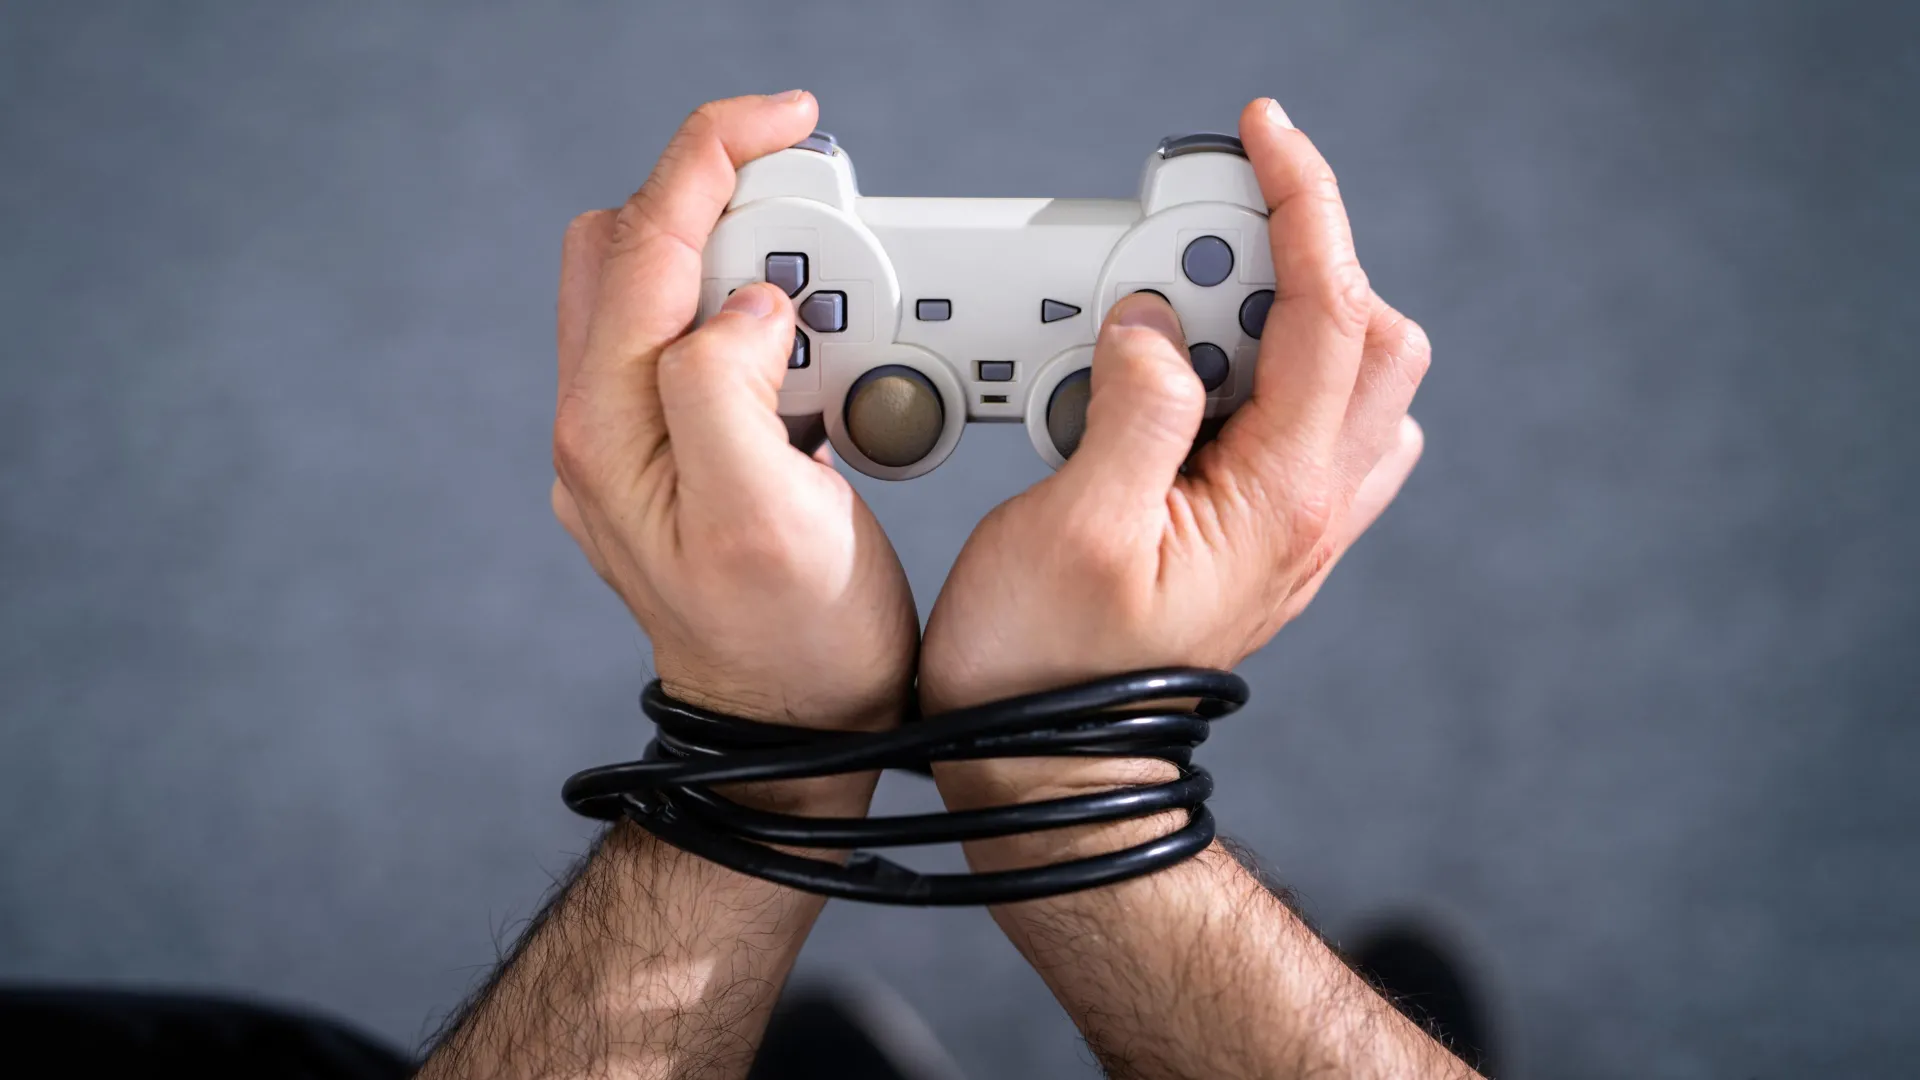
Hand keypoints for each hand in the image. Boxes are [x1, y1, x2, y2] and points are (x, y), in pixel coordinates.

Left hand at [550, 92, 917, 775]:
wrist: (792, 735)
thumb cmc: (792, 643)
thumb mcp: (766, 520)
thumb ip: (731, 389)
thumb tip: (746, 306)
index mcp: (611, 423)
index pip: (643, 236)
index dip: (712, 155)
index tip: (787, 121)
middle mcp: (603, 422)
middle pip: (637, 245)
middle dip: (730, 213)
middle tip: (826, 251)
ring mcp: (636, 441)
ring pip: (668, 291)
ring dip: (753, 275)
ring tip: (835, 331)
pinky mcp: (677, 456)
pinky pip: (704, 350)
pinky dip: (764, 334)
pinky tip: (820, 378)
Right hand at [920, 97, 1429, 811]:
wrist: (1048, 782)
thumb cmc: (1046, 675)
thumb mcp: (1075, 529)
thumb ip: (1135, 407)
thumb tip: (1158, 327)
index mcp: (1281, 496)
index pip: (1331, 312)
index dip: (1303, 207)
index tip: (1264, 140)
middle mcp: (1309, 510)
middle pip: (1368, 337)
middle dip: (1293, 263)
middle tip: (1181, 257)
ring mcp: (1289, 528)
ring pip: (1342, 383)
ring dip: (1275, 323)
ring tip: (1169, 325)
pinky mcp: (1253, 539)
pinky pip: (1294, 428)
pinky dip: (1252, 378)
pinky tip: (1177, 389)